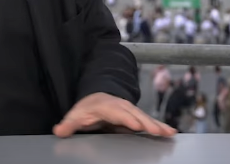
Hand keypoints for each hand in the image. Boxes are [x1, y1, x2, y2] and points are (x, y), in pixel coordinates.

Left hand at [53, 93, 176, 137]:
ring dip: (158, 125)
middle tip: (158, 131)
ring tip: (169, 132)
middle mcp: (122, 106)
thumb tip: (59, 130)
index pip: (118, 112)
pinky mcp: (137, 117)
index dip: (127, 119)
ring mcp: (131, 111)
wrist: (98, 97)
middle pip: (136, 114)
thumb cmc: (88, 108)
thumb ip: (69, 124)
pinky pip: (149, 122)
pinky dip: (160, 126)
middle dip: (147, 122)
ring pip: (146, 117)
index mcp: (108, 106)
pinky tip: (170, 132)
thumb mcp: (76, 115)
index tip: (136, 125)